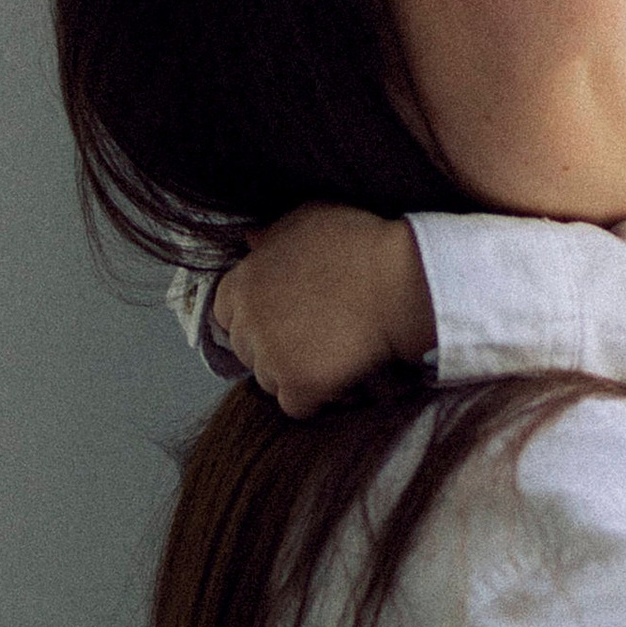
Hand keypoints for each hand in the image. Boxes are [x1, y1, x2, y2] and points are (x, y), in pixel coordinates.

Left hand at [209, 207, 433, 416]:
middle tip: (315, 338)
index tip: (286, 318)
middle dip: (275, 348)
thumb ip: (273, 235)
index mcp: (242, 281)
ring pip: (270, 381)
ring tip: (333, 357)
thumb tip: (251, 241)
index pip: (225, 313)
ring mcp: (271, 356)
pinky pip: (296, 406)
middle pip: (247, 351)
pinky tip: (342, 379)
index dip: (256, 318)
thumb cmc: (361, 244)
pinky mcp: (299, 385)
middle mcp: (248, 320)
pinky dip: (318, 399)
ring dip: (296, 375)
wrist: (400, 281)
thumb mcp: (308, 219)